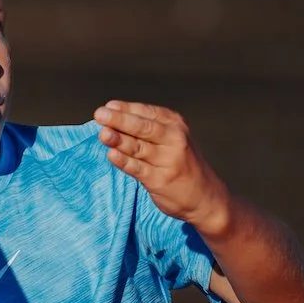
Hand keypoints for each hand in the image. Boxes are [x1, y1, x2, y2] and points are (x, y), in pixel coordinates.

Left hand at [95, 101, 230, 235]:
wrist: (204, 195)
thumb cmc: (181, 162)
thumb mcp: (172, 138)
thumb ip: (147, 129)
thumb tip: (111, 118)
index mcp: (175, 124)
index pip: (146, 113)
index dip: (126, 109)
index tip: (108, 106)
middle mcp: (174, 139)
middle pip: (142, 127)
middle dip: (119, 120)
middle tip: (100, 114)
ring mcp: (168, 160)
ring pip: (138, 147)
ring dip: (119, 140)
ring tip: (103, 134)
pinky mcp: (160, 179)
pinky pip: (138, 168)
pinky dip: (124, 161)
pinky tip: (111, 155)